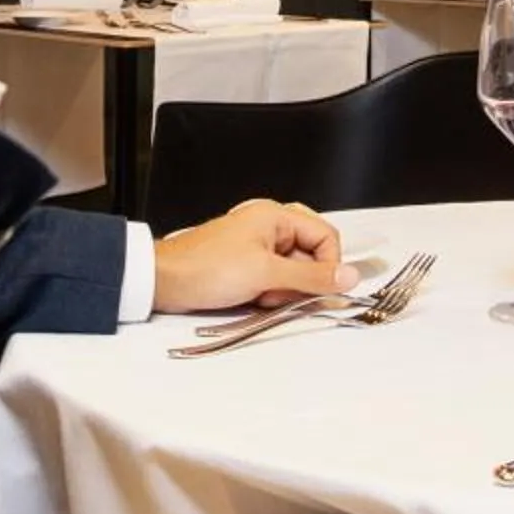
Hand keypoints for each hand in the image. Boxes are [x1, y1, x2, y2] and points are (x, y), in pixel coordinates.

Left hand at [150, 199, 354, 311]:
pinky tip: (253, 298)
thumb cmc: (206, 268)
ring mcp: (258, 245)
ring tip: (261, 295)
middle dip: (302, 279)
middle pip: (311, 253)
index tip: (323, 289)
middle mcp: (269, 225)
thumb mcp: (266, 274)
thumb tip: (348, 277)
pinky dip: (270, 292)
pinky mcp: (248, 264)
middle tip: (284, 292)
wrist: (164, 282)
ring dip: (284, 288)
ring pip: (293, 270)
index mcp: (276, 215)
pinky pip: (274, 278)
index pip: (326, 236)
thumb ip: (311, 276)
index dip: (328, 265)